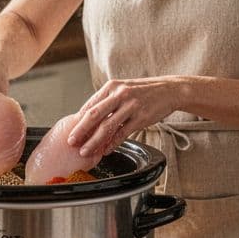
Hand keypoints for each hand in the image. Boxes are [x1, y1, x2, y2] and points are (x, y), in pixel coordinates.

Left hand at [67, 76, 181, 156]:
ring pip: (107, 126)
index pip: (90, 105)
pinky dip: (112, 143)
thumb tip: (88, 116)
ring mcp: (131, 106)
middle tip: (71, 142)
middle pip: (94, 115)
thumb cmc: (143, 92)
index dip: (78, 120)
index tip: (69, 131)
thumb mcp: (123, 89)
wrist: (168, 90)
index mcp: (111, 87)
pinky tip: (106, 150)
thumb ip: (107, 101)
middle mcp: (120, 94)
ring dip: (94, 141)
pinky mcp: (141, 117)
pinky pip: (123, 133)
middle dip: (80, 130)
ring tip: (85, 151)